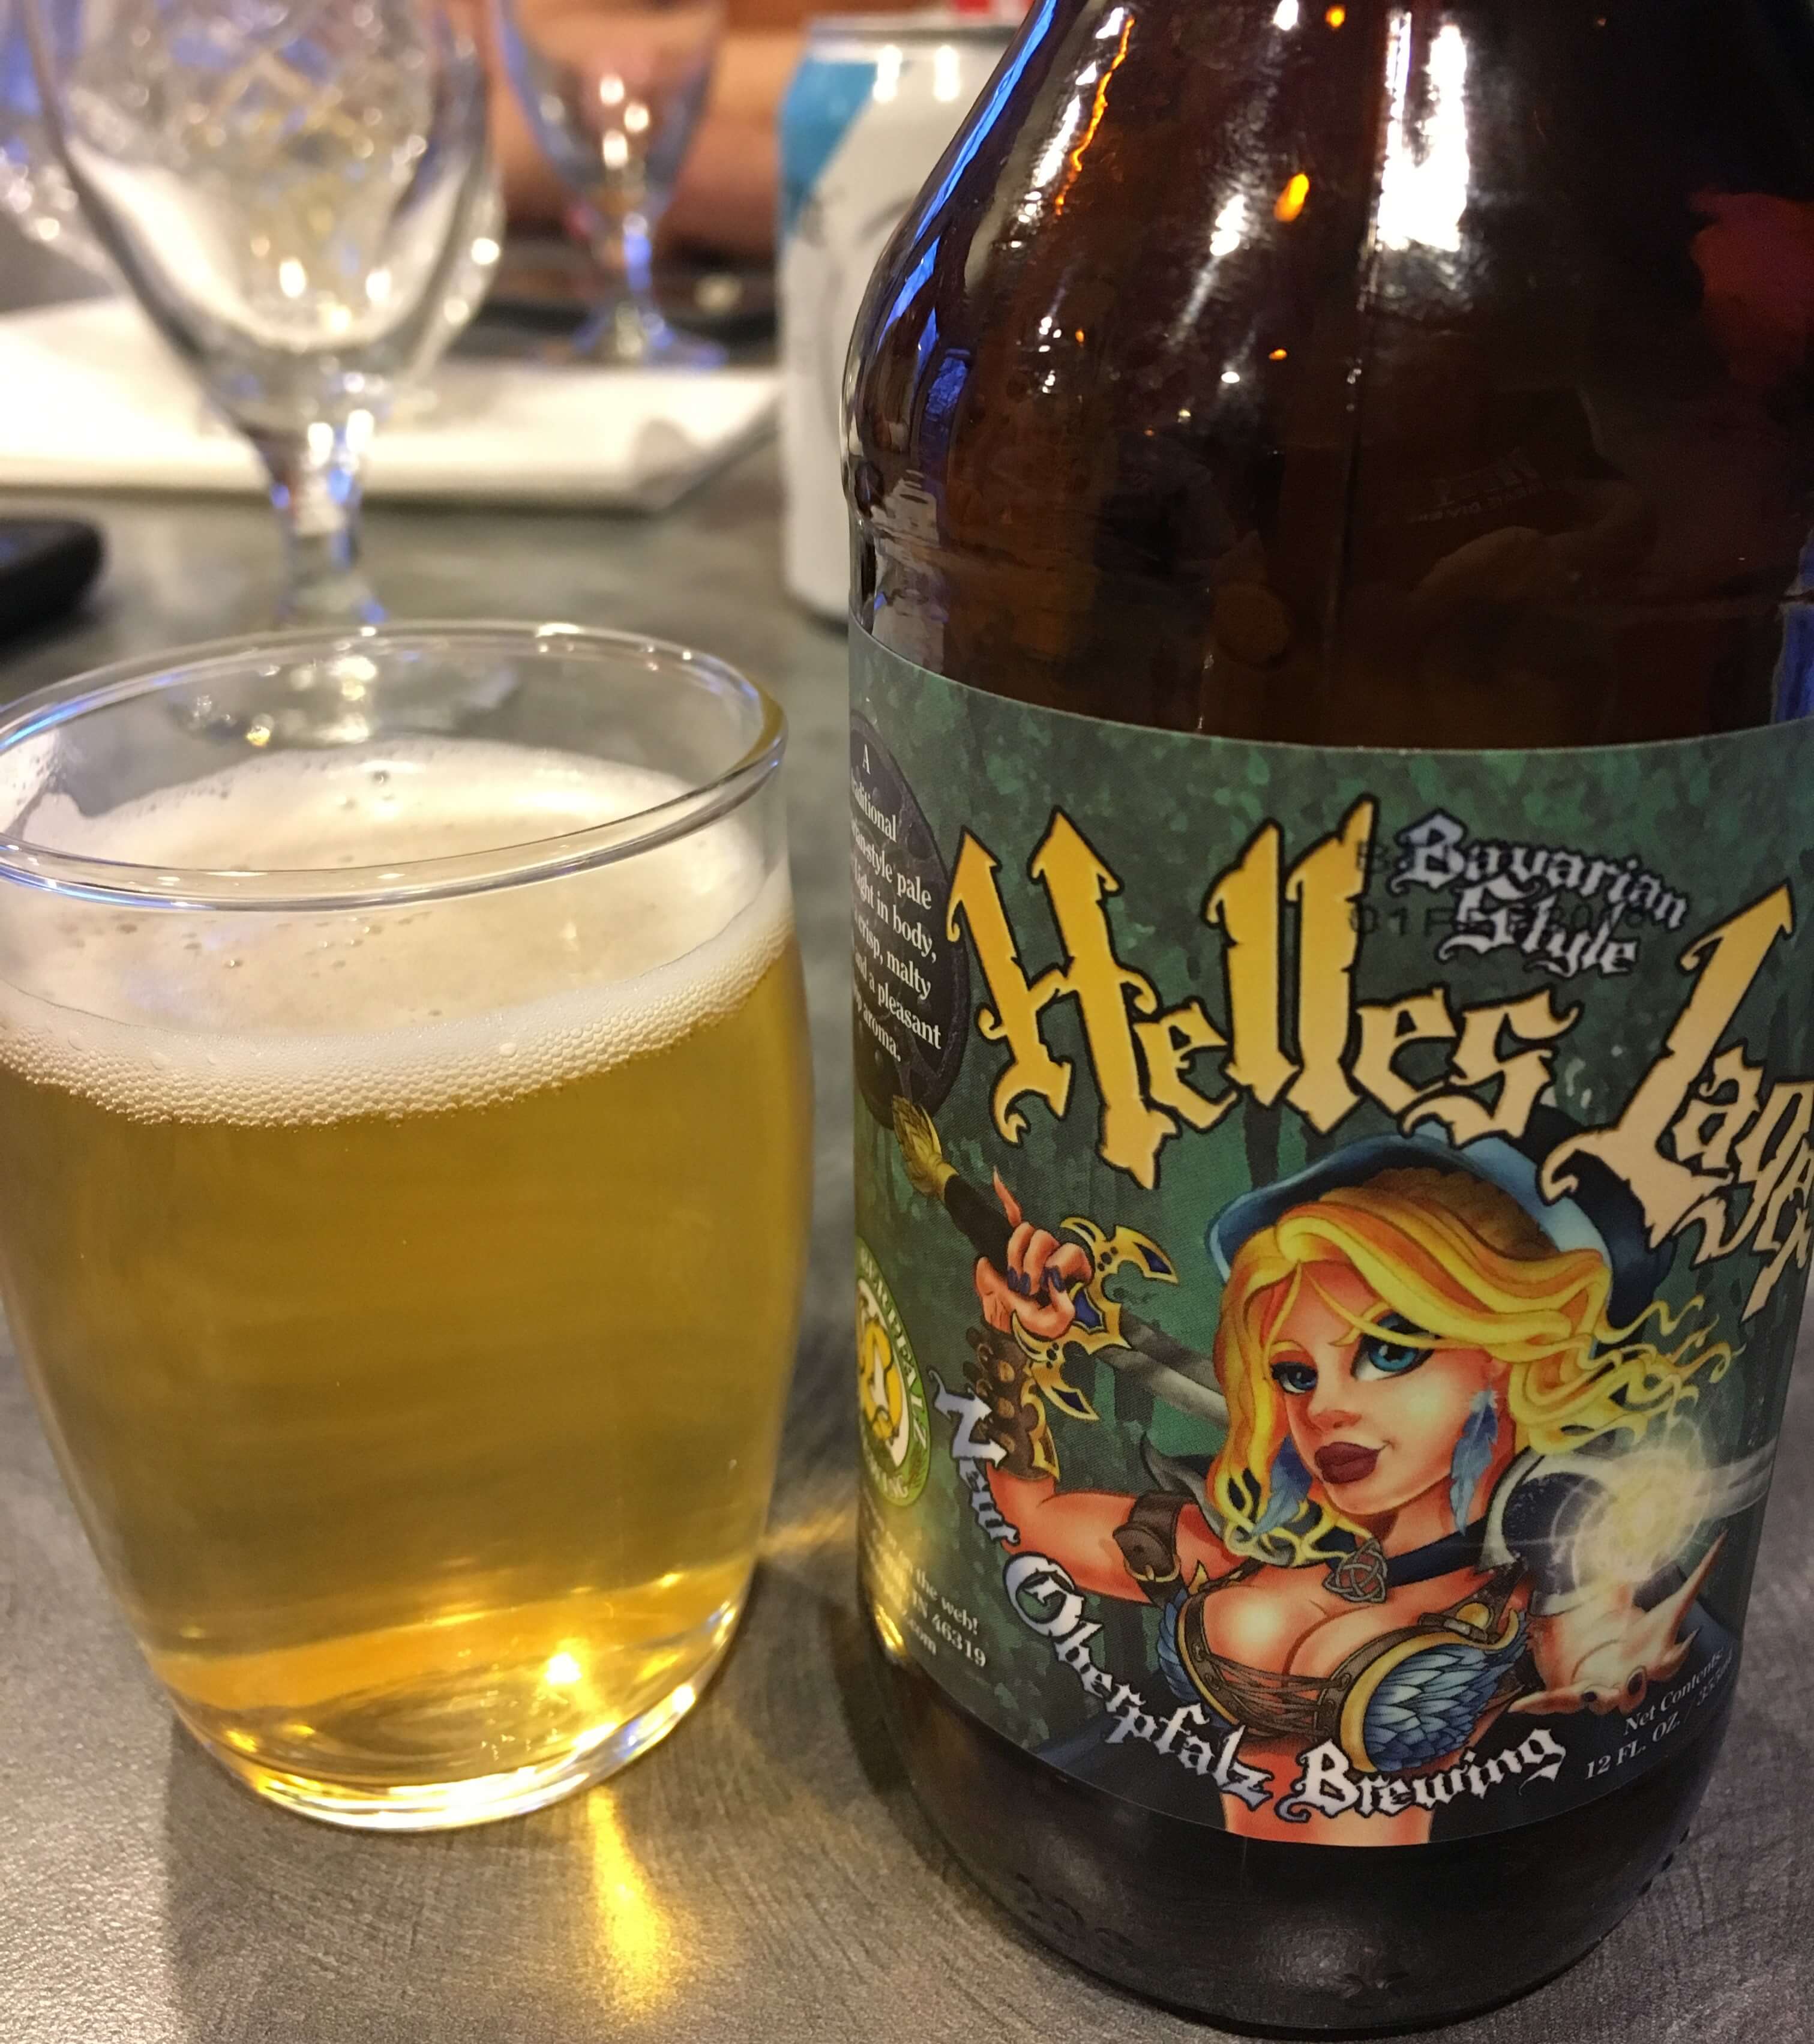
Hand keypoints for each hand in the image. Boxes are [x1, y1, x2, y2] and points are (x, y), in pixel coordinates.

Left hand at [973, 1174, 1092, 1340]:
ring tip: (1032, 1288)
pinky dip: (1056, 1267)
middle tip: (1015, 1280)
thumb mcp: (1001, 1308)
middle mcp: (1043, 1256)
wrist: (1060, 1352)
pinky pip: (1069, 1252)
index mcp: (1023, 1261)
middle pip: (1027, 1229)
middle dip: (1016, 1250)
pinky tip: (1051, 1284)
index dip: (1007, 1199)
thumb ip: (989, 1284)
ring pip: (1043, 1237)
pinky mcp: (1082, 1269)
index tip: (998, 1180)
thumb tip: (983, 1260)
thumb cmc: (1032, 1333)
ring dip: (1032, 1262)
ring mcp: (1062, 1260)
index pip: (1015, 1222)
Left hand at [1514, 1535, 1723, 1717]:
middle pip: (1638, 1691)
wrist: (1588, 1647)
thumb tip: (1718, 1539)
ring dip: (1598, 1699)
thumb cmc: (1622, 1626)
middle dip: (1638, 1687)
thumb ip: (1665, 1573)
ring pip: (1603, 1703)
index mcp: (1648, 1656)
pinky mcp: (1570, 1694)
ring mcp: (1599, 1691)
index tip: (1682, 1644)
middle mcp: (1627, 1679)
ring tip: (1590, 1692)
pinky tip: (1517, 1706)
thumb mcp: (1632, 1595)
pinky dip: (1536, 1704)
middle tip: (1637, 1674)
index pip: (1670, 1659)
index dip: (1677, 1655)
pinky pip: (1554, 1703)